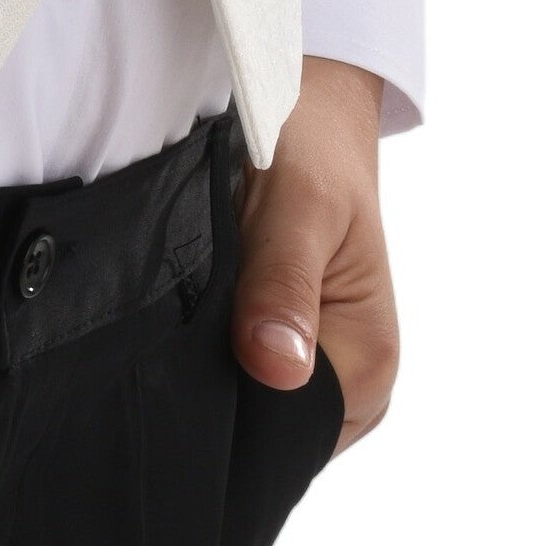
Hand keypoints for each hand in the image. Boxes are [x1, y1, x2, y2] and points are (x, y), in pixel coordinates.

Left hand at [227, 53, 400, 442]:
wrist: (313, 113)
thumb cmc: (312, 150)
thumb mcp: (298, 208)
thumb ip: (283, 287)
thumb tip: (274, 368)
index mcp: (368, 364)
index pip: (285, 432)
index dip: (230, 399)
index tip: (188, 349)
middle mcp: (354, 384)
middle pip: (267, 425)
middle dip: (218, 382)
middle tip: (177, 316)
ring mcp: (323, 372)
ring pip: (251, 400)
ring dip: (213, 361)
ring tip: (190, 301)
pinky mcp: (295, 352)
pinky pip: (246, 374)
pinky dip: (216, 346)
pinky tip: (196, 308)